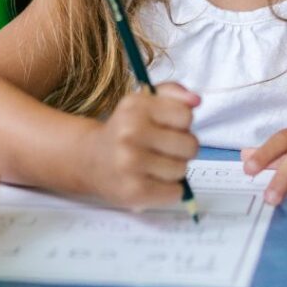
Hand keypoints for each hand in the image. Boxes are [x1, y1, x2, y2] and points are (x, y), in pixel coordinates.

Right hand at [84, 83, 199, 209]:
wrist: (90, 159)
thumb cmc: (125, 129)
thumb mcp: (144, 101)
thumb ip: (173, 94)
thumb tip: (196, 100)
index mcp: (135, 106)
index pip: (186, 115)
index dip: (182, 123)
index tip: (167, 126)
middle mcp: (131, 133)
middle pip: (190, 145)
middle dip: (183, 148)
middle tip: (164, 149)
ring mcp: (131, 164)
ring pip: (182, 170)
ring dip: (174, 170)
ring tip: (154, 165)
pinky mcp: (134, 192)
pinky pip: (175, 193)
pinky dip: (170, 190)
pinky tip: (153, 181)